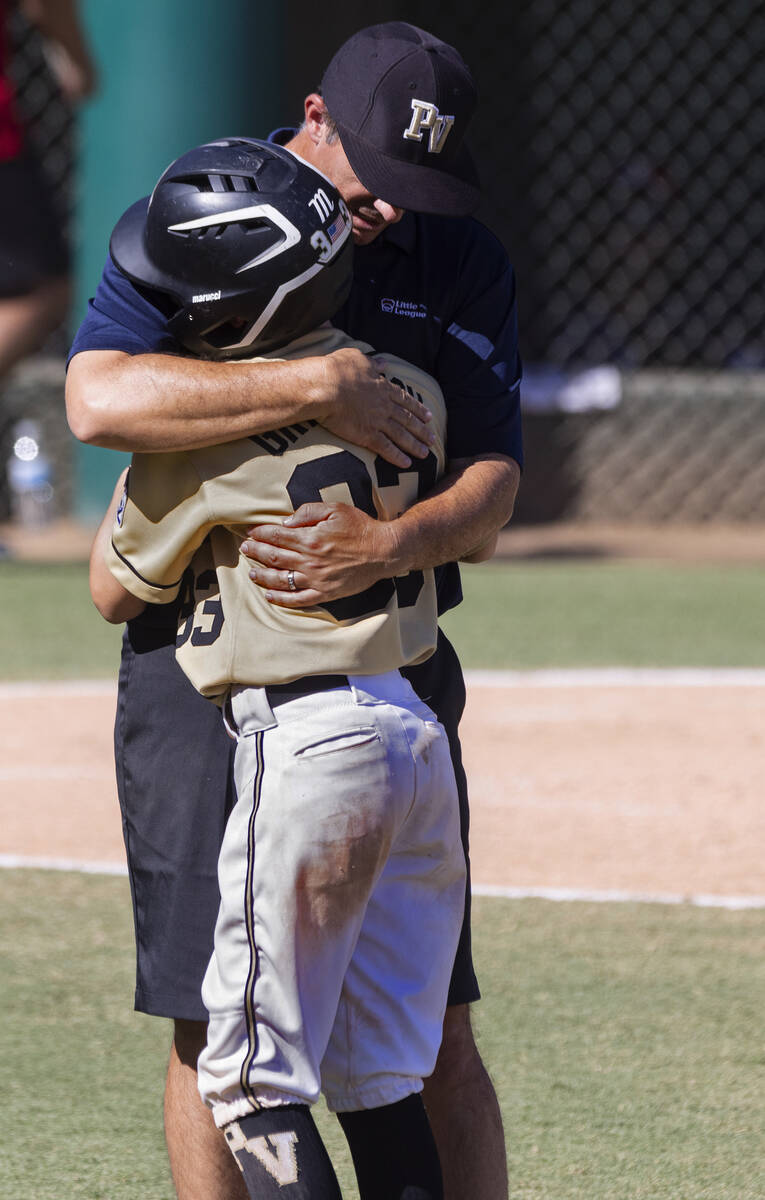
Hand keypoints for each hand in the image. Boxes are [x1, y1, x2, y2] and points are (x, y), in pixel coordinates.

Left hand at [240, 502, 396, 607]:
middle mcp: (310, 561)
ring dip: (263, 576)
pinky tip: (270, 595)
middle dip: (256, 552)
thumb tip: (286, 522)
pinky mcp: (325, 593)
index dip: (260, 533)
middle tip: (244, 548)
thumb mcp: (335, 509)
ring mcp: (316, 579)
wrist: (384, 551)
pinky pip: (298, 600)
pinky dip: (281, 599)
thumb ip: (308, 512)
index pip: (276, 536)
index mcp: (310, 539)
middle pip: (274, 557)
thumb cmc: (361, 527)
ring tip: (252, 572)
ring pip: (281, 580)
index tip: (250, 532)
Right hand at [318, 349, 433, 468]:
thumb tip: (383, 362)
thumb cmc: (336, 370)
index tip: (429, 417)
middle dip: (422, 430)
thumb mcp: (357, 358)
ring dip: (415, 446)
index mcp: (383, 387)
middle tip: (433, 439)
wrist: (324, 387)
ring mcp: (378, 421)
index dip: (418, 409)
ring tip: (425, 454)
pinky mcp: (367, 435)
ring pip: (402, 436)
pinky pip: (386, 448)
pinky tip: (406, 463)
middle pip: (408, 420)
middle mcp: (384, 405)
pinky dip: (397, 457)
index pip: (405, 400)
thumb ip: (372, 363)